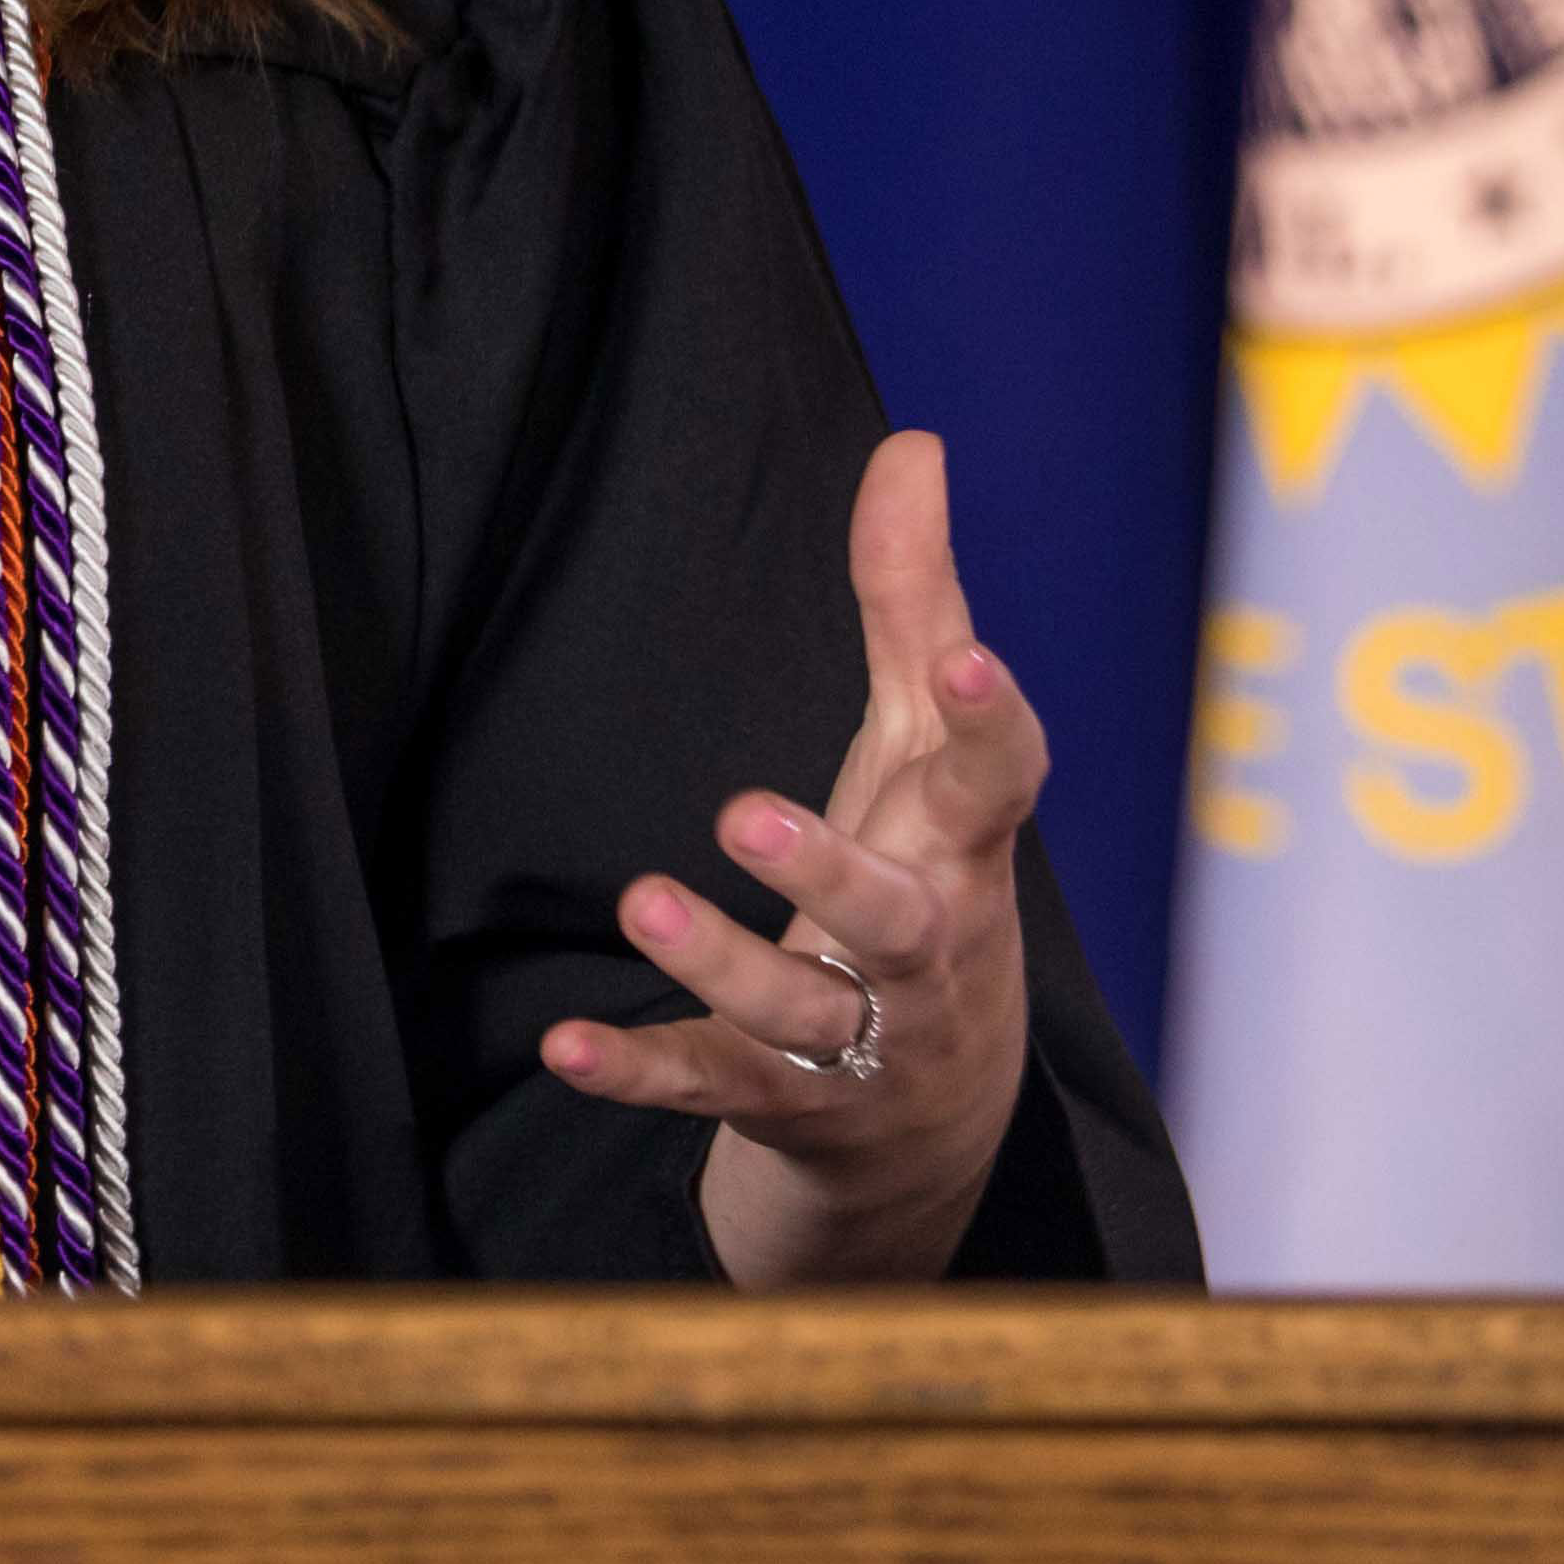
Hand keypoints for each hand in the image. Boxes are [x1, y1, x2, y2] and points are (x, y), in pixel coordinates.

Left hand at [534, 428, 1042, 1285]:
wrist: (931, 1119)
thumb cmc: (927, 887)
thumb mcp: (919, 752)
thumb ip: (914, 604)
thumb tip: (914, 444)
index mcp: (960, 849)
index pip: (999, 784)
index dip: (992, 723)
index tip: (964, 663)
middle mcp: (924, 950)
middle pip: (896, 916)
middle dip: (829, 872)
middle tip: (740, 812)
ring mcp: (857, 1036)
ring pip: (800, 1009)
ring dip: (722, 962)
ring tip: (642, 899)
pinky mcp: (781, 1099)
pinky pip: (709, 1086)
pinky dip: (639, 1069)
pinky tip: (563, 1043)